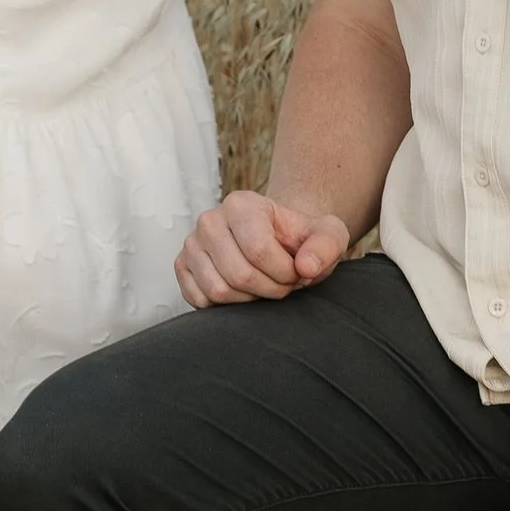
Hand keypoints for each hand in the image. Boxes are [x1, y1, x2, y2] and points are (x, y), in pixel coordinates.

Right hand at [175, 191, 352, 308]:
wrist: (276, 241)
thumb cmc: (299, 239)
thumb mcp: (327, 234)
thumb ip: (326, 245)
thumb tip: (306, 268)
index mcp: (241, 203)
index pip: (259, 250)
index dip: (284, 273)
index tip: (298, 272)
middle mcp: (210, 220)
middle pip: (239, 274)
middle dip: (270, 289)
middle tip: (284, 285)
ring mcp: (192, 244)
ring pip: (218, 290)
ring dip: (250, 300)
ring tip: (266, 287)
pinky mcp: (182, 267)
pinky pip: (200, 300)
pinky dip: (227, 306)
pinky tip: (244, 292)